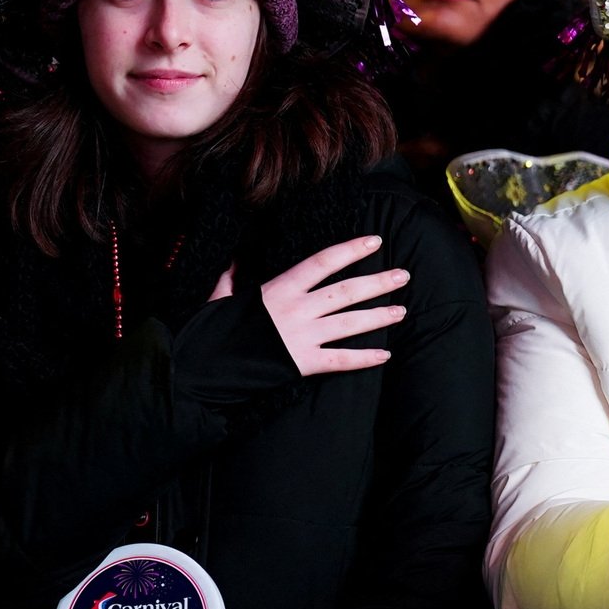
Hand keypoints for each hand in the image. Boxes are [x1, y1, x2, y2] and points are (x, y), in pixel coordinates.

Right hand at [208, 234, 406, 375]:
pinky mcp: (302, 364)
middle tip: (404, 275)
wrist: (205, 368)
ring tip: (402, 310)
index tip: (375, 240)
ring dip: (379, 317)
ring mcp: (301, 337)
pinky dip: (363, 358)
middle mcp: (296, 310)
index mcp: (278, 289)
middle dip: (377, 282)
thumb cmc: (212, 331)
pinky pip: (340, 361)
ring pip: (349, 323)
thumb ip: (230, 278)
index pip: (322, 262)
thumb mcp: (219, 297)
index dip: (350, 250)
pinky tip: (384, 355)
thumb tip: (233, 259)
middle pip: (346, 291)